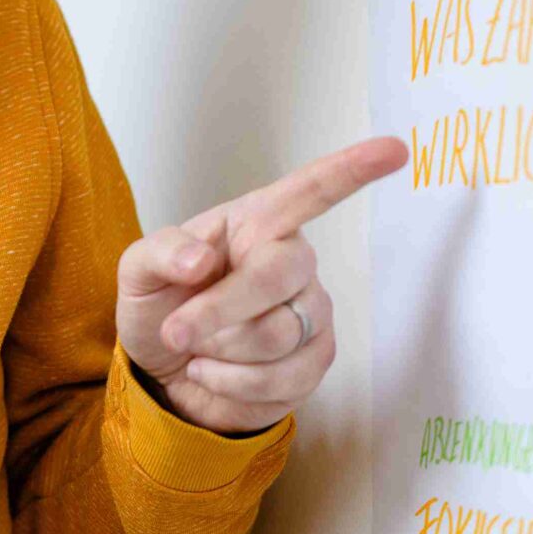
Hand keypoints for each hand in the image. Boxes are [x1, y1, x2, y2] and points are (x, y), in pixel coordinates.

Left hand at [115, 135, 408, 434]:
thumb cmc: (160, 305)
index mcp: (257, 224)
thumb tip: (202, 261)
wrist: (163, 373)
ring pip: (278, 335)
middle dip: (220, 310)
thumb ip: (163, 253)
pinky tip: (211, 373)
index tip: (394, 150)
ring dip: (219, 350)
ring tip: (197, 348)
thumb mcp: (138, 270)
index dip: (352, 170)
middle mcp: (293, 263)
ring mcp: (311, 314)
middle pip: (279, 275)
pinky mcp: (313, 363)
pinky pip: (280, 378)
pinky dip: (229, 383)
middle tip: (175, 329)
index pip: (311, 191)